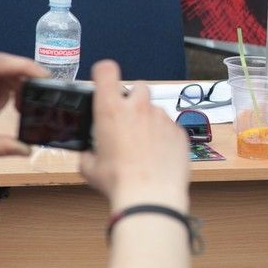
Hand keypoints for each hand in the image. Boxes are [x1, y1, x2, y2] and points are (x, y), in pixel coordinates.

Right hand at [79, 60, 189, 212]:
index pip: (107, 71)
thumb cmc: (119, 181)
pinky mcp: (179, 131)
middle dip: (132, 98)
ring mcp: (162, 118)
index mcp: (111, 110)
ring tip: (142, 145)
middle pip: (138, 87)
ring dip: (148, 120)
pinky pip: (169, 127)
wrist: (151, 195)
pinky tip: (157, 155)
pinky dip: (163, 136)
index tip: (104, 79)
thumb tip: (90, 154)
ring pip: (155, 109)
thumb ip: (88, 153)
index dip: (104, 72)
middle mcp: (138, 108)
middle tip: (126, 119)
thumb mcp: (90, 168)